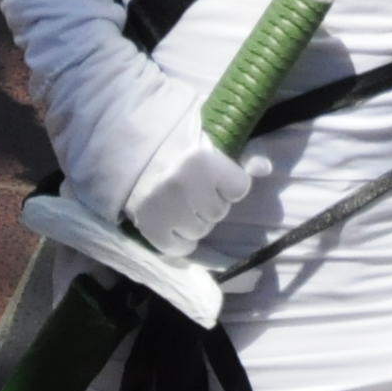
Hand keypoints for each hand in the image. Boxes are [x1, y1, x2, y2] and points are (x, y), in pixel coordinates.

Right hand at [124, 117, 269, 253]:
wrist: (126, 150)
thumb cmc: (174, 145)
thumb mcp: (209, 141)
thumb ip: (242, 154)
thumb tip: (266, 168)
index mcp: (202, 160)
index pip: (239, 188)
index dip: (228, 183)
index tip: (213, 174)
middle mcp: (183, 185)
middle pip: (219, 211)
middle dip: (209, 202)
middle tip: (191, 188)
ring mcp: (165, 209)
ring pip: (201, 231)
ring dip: (194, 221)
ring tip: (179, 203)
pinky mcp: (149, 227)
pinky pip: (180, 249)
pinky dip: (179, 240)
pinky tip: (171, 222)